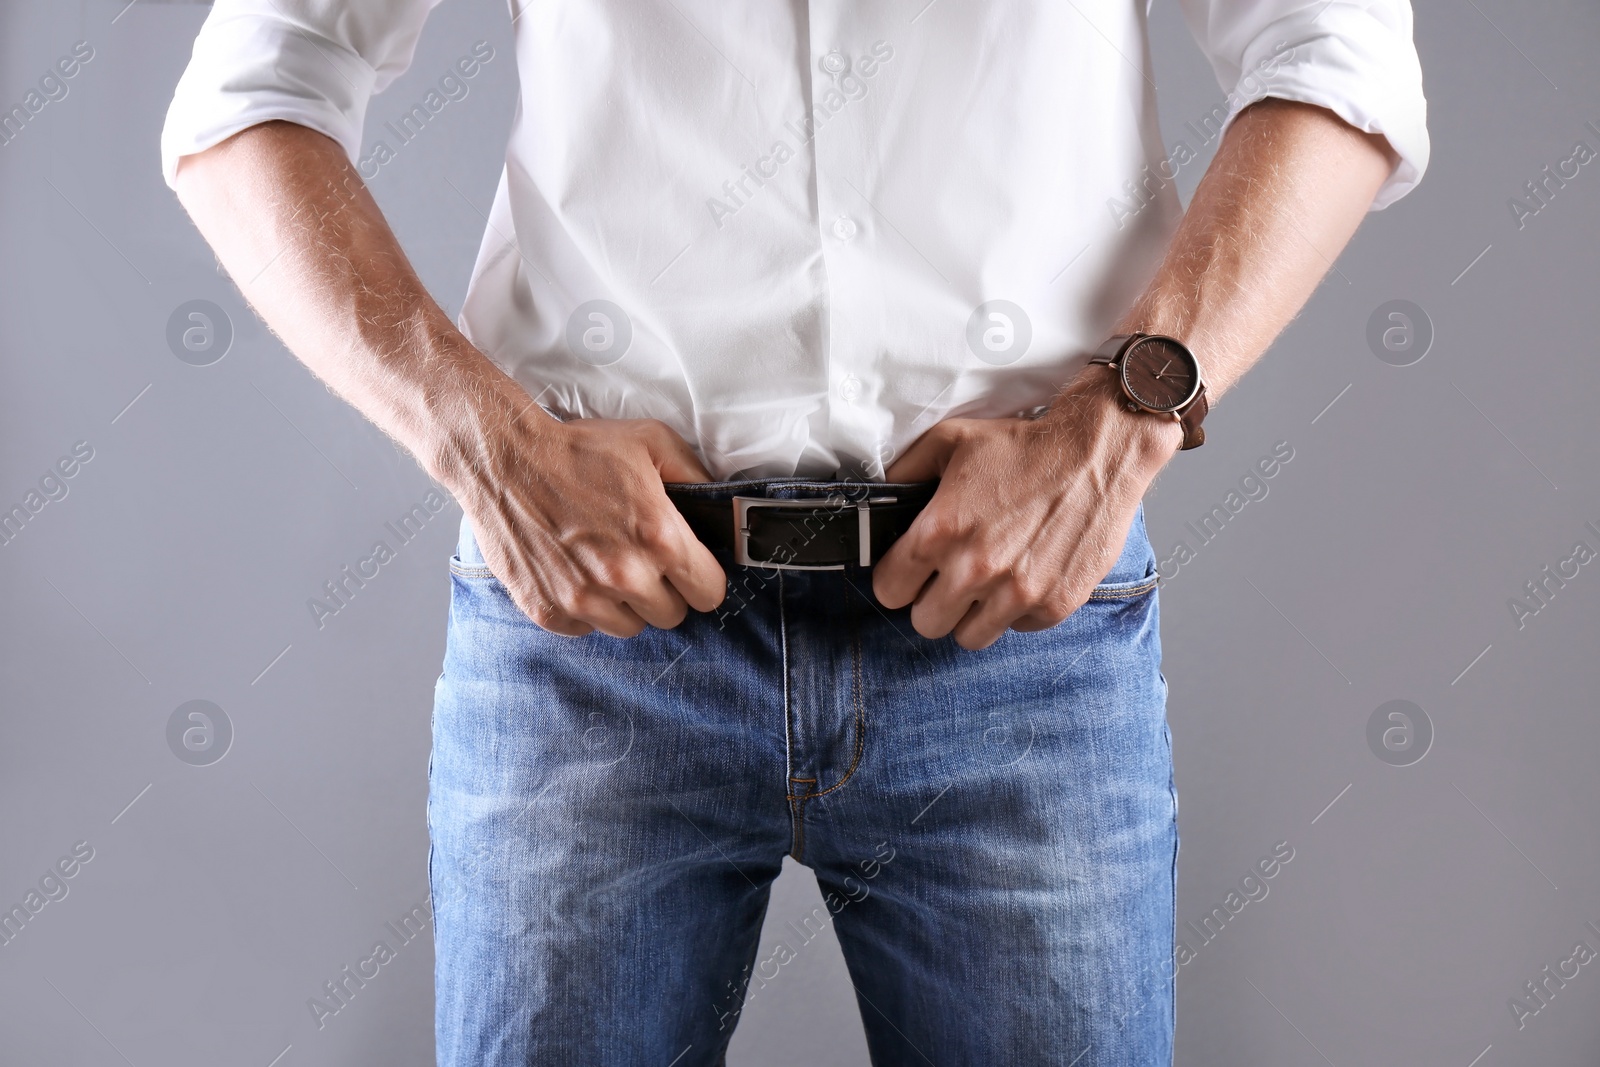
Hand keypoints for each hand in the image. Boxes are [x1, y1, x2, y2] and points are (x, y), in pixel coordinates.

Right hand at [443, 399, 725, 637]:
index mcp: (659, 538)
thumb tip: (719, 504)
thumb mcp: (651, 441)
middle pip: (672, 615)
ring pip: (630, 627)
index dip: (702, 578)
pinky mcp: (548, 610)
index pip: (709, 593)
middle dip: (664, 590)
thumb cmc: (576, 448)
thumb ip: (694, 475)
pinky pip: (585, 629)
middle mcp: (625, 575)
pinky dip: (584, 608)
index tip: (689, 568)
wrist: (503, 458)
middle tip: (642, 559)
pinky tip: (575, 572)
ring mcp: (583, 598)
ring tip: (606, 565)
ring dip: (625, 603)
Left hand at [872, 372, 1179, 649]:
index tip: (911, 571)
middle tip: (950, 577)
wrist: (1097, 452)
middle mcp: (975, 569)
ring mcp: (1016, 593)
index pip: (889, 590)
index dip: (898, 578)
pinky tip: (1024, 577)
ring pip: (968, 638)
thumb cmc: (1026, 446)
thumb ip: (906, 471)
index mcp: (940, 532)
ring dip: (972, 614)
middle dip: (932, 601)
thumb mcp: (951, 440)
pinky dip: (1017, 611)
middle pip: (925, 622)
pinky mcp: (1053, 604)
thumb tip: (879, 494)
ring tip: (986, 583)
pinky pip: (1016, 629)